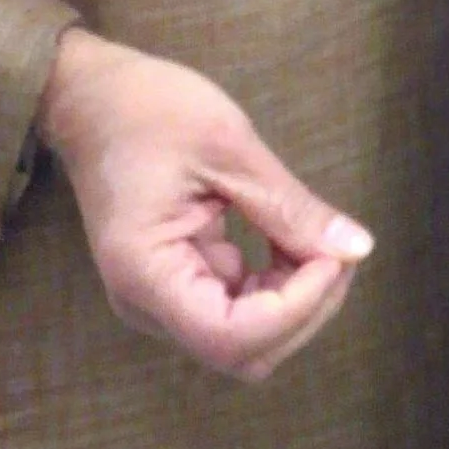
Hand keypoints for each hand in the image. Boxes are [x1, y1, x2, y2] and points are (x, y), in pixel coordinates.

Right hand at [39, 30, 369, 384]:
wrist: (90, 98)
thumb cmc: (146, 110)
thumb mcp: (228, 147)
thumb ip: (290, 208)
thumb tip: (357, 249)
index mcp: (146, 272)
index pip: (230, 337)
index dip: (294, 309)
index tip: (331, 257)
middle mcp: (147, 303)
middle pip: (243, 351)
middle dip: (303, 309)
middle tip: (338, 248)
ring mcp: (160, 298)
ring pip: (246, 338)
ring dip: (294, 299)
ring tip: (315, 238)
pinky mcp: (177, 283)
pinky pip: (237, 308)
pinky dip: (276, 283)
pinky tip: (289, 238)